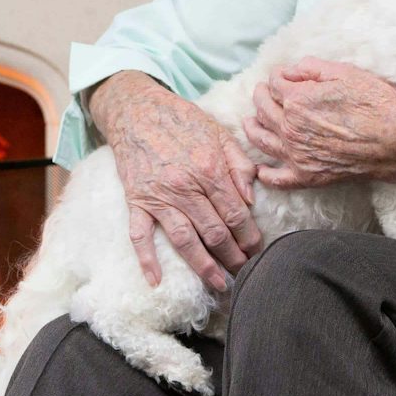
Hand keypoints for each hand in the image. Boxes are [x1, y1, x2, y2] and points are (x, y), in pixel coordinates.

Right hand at [90, 71, 261, 290]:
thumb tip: (252, 199)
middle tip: (246, 273)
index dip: (250, 237)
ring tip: (219, 285)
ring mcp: (158, 197)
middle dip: (234, 257)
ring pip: (184, 240)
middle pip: (215, 232)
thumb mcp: (219, 133)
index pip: (236, 214)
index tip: (259, 250)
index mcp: (209, 169)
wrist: (136, 110)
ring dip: (203, 267)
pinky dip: (146, 260)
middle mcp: (185, 187)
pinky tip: (156, 280)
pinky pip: (140, 235)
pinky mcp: (136, 201)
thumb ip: (240, 165)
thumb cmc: (182, 121)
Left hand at [243, 57, 395, 187]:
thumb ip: (311, 68)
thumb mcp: (346, 72)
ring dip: (252, 128)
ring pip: (261, 140)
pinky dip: (265, 175)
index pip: (274, 83)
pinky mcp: (308, 176)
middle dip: (261, 96)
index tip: (281, 76)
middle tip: (262, 93)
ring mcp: (297, 154)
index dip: (277, 77)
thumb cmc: (377, 104)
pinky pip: (278, 179)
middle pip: (263, 109)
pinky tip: (260, 170)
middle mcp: (291, 128)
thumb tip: (288, 70)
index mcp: (298, 99)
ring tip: (250, 122)